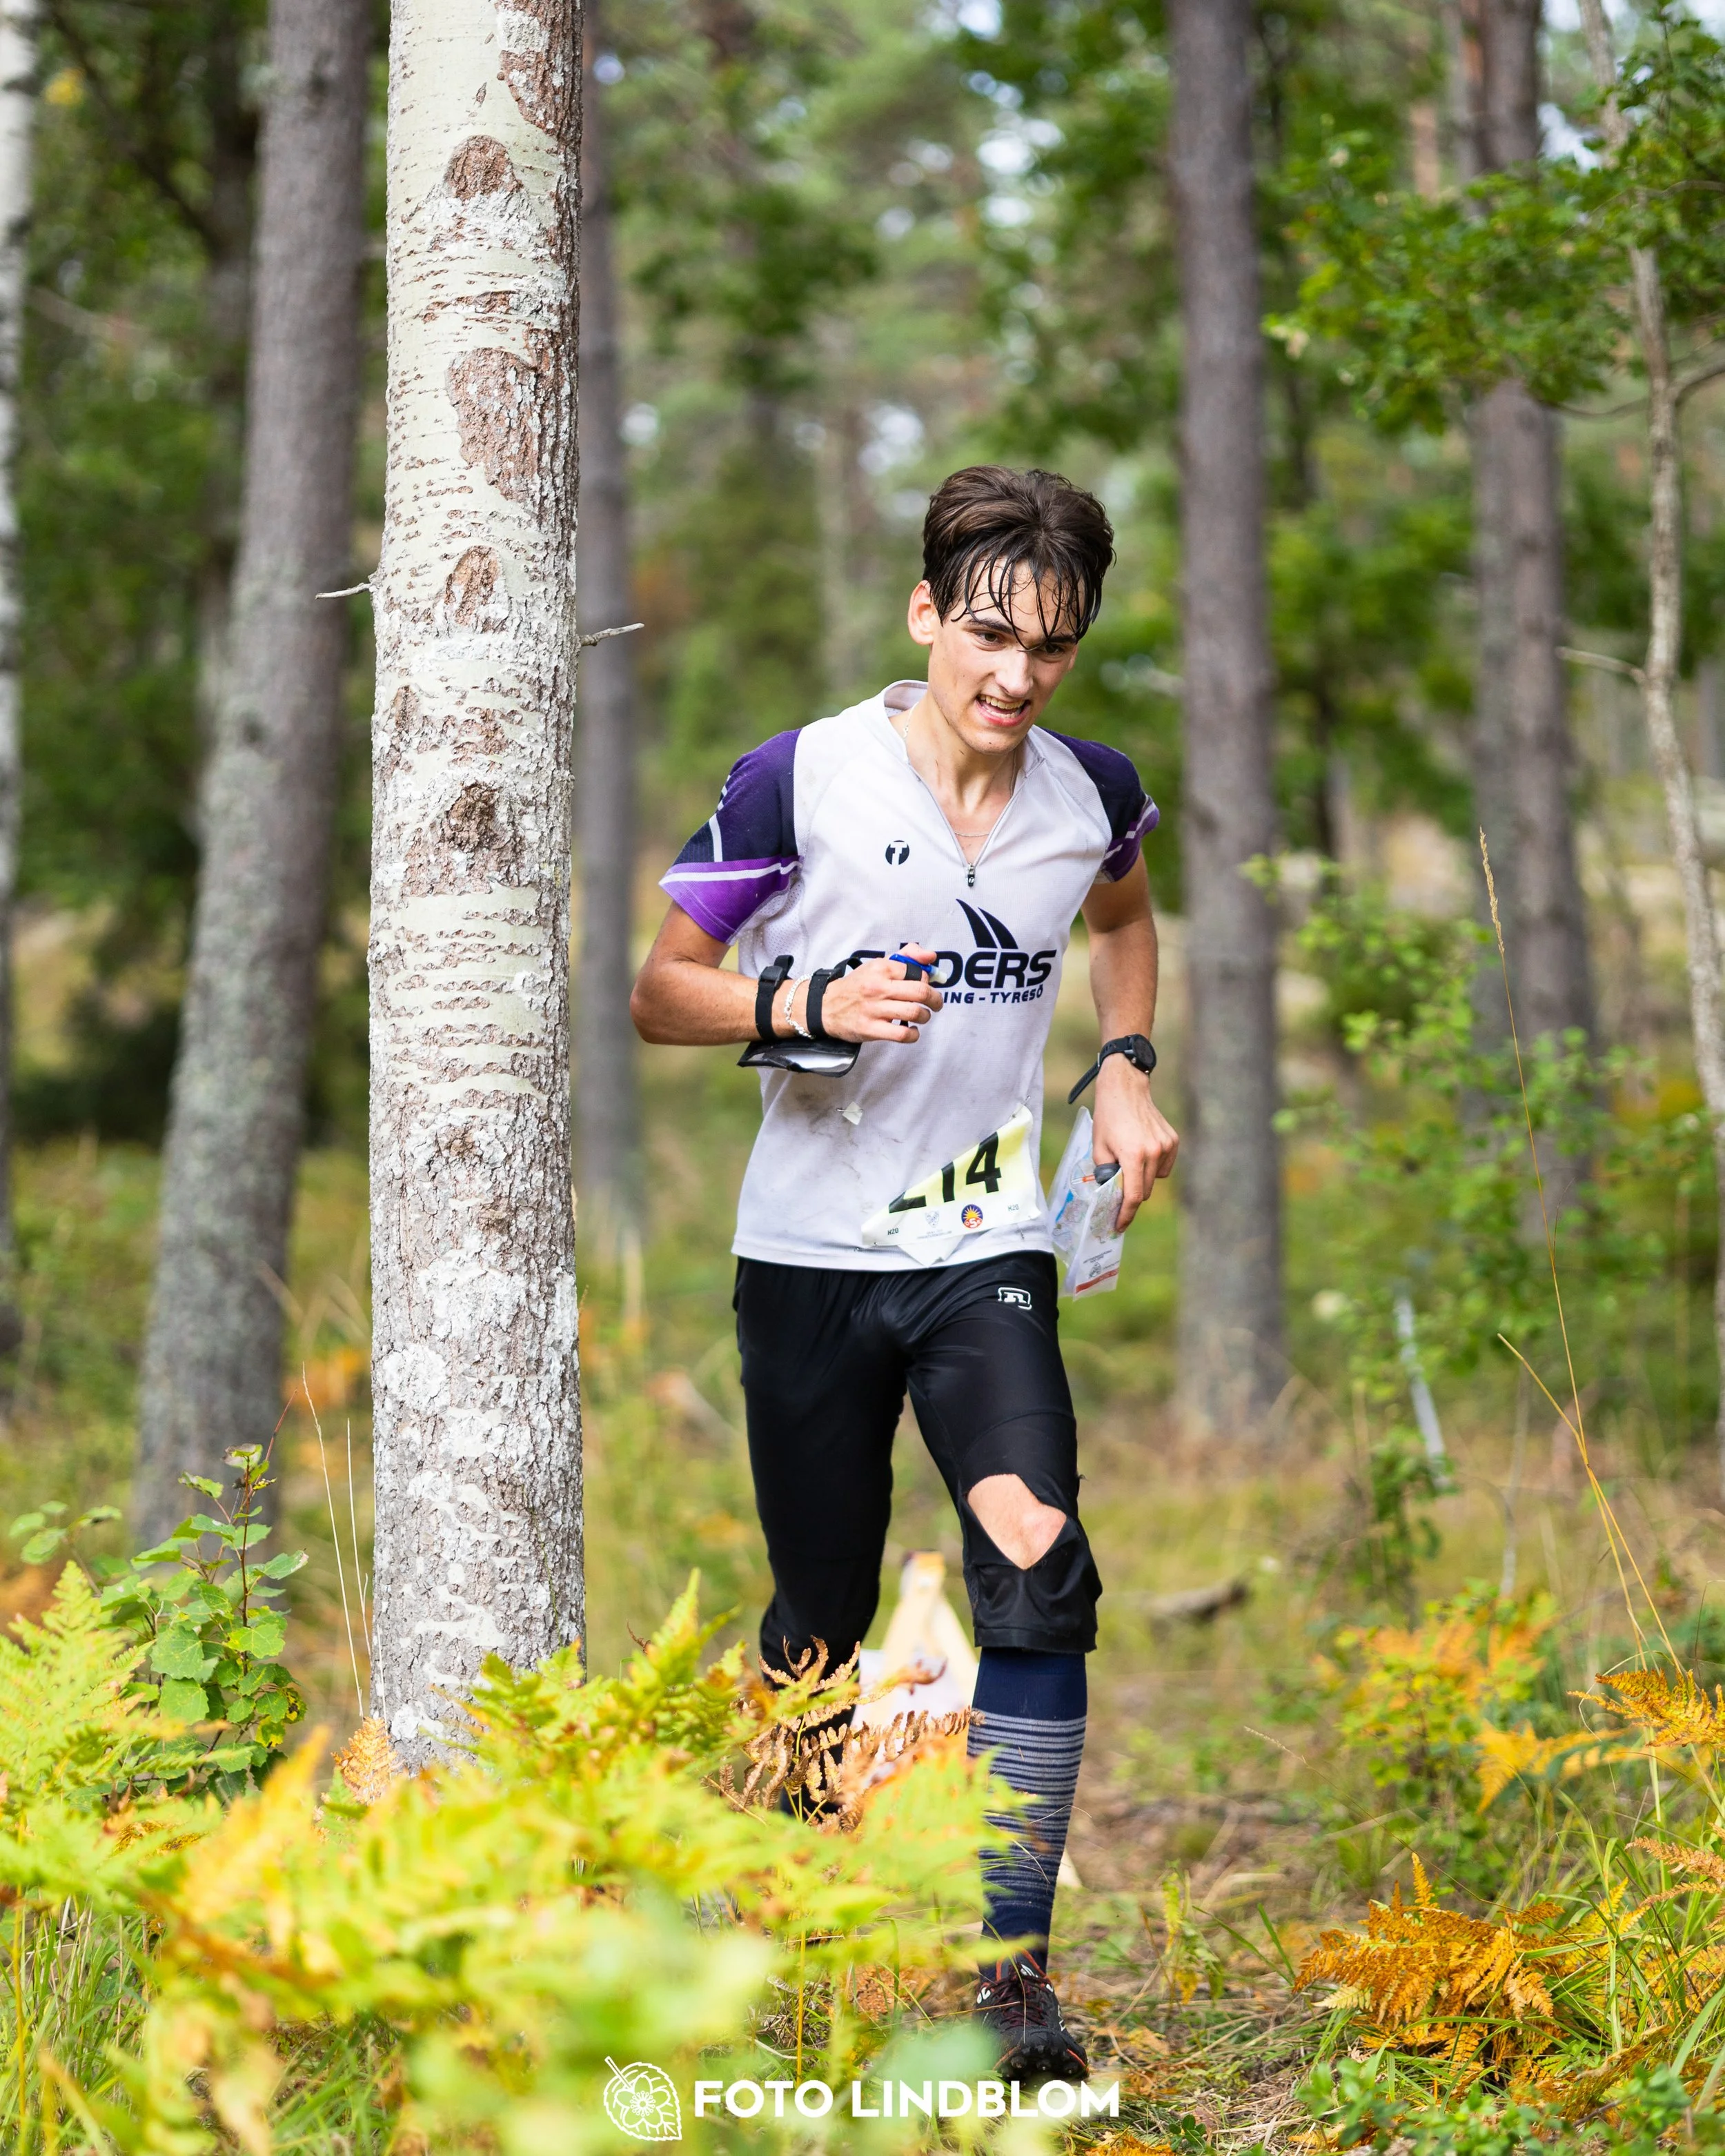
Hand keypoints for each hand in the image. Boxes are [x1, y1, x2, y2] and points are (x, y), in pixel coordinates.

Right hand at [813, 944, 943, 1043]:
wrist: (826, 1007)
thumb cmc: (858, 986)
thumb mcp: (878, 965)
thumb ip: (907, 957)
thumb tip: (931, 957)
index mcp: (881, 968)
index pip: (917, 972)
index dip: (927, 981)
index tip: (926, 986)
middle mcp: (878, 987)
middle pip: (920, 992)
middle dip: (935, 999)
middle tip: (935, 1004)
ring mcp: (874, 1009)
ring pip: (915, 1013)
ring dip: (925, 1016)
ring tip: (922, 1016)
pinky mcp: (871, 1029)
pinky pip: (902, 1034)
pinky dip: (913, 1034)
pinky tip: (911, 1030)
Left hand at [1090, 1053, 1177, 1228]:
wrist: (1126, 1088)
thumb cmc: (1108, 1117)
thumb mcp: (1099, 1147)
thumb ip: (1106, 1173)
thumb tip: (1113, 1194)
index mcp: (1133, 1156)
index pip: (1132, 1196)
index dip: (1125, 1214)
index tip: (1119, 1225)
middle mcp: (1154, 1152)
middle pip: (1144, 1191)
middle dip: (1130, 1194)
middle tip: (1117, 1190)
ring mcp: (1166, 1146)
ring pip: (1155, 1180)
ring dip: (1142, 1179)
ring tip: (1130, 1161)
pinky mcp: (1173, 1141)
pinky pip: (1164, 1167)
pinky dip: (1154, 1167)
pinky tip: (1143, 1153)